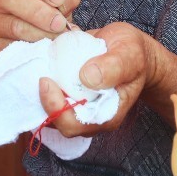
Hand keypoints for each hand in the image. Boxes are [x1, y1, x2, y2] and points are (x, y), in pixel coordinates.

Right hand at [0, 0, 80, 61]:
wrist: (17, 43)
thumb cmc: (38, 13)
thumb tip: (65, 1)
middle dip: (39, 10)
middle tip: (60, 24)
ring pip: (11, 25)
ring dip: (39, 33)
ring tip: (56, 38)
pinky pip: (9, 48)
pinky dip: (30, 50)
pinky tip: (42, 50)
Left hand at [40, 22, 161, 137]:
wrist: (130, 50)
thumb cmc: (134, 55)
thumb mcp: (129, 55)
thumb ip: (113, 67)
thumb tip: (87, 78)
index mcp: (107, 115)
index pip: (74, 125)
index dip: (56, 108)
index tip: (47, 81)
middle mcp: (90, 116)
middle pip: (58, 122)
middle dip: (45, 102)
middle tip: (43, 76)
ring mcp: (79, 107)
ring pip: (51, 112)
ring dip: (42, 95)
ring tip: (43, 71)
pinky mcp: (71, 96)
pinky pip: (51, 98)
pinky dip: (45, 86)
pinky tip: (45, 68)